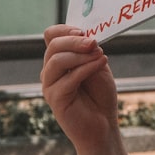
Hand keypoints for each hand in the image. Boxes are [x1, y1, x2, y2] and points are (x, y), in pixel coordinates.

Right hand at [40, 25, 118, 152]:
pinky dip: (86, 68)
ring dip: (80, 54)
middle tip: (94, 42)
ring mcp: (50, 86)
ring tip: (100, 54)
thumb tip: (88, 38)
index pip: (51, 37)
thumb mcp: (98, 66)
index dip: (65, 30)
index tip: (83, 31)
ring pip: (56, 61)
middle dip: (74, 41)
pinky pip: (68, 79)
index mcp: (59, 59)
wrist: (103, 124)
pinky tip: (101, 63)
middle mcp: (50, 71)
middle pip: (53, 46)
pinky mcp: (55, 99)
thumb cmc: (100, 95)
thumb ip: (90, 52)